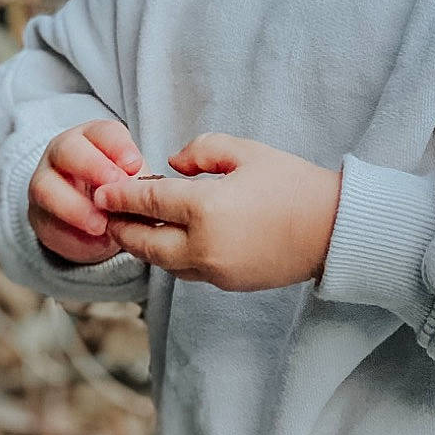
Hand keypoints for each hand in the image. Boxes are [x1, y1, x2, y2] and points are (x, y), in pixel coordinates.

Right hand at [28, 118, 145, 264]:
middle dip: (92, 167)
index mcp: (93, 138)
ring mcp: (45, 181)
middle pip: (68, 150)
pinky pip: (47, 220)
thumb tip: (146, 194)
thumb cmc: (118, 193)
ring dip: (75, 206)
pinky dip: (70, 233)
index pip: (103, 133)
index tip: (134, 166)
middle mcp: (63, 153)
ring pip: (46, 186)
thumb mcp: (133, 184)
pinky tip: (92, 241)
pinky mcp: (38, 214)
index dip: (118, 147)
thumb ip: (137, 184)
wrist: (94, 225)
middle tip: (115, 187)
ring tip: (100, 226)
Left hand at [92, 132, 342, 290]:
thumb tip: (172, 164)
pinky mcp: (227, 284)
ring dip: (143, 246)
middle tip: (106, 215)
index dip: (119, 196)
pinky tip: (168, 241)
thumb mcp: (246, 152)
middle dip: (121, 228)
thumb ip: (201, 150)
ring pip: (162, 263)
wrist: (333, 229)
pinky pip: (186, 271)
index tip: (101, 191)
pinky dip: (169, 257)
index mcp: (205, 209)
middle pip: (144, 243)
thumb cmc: (292, 183)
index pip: (147, 203)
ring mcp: (215, 270)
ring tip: (132, 229)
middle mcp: (203, 246)